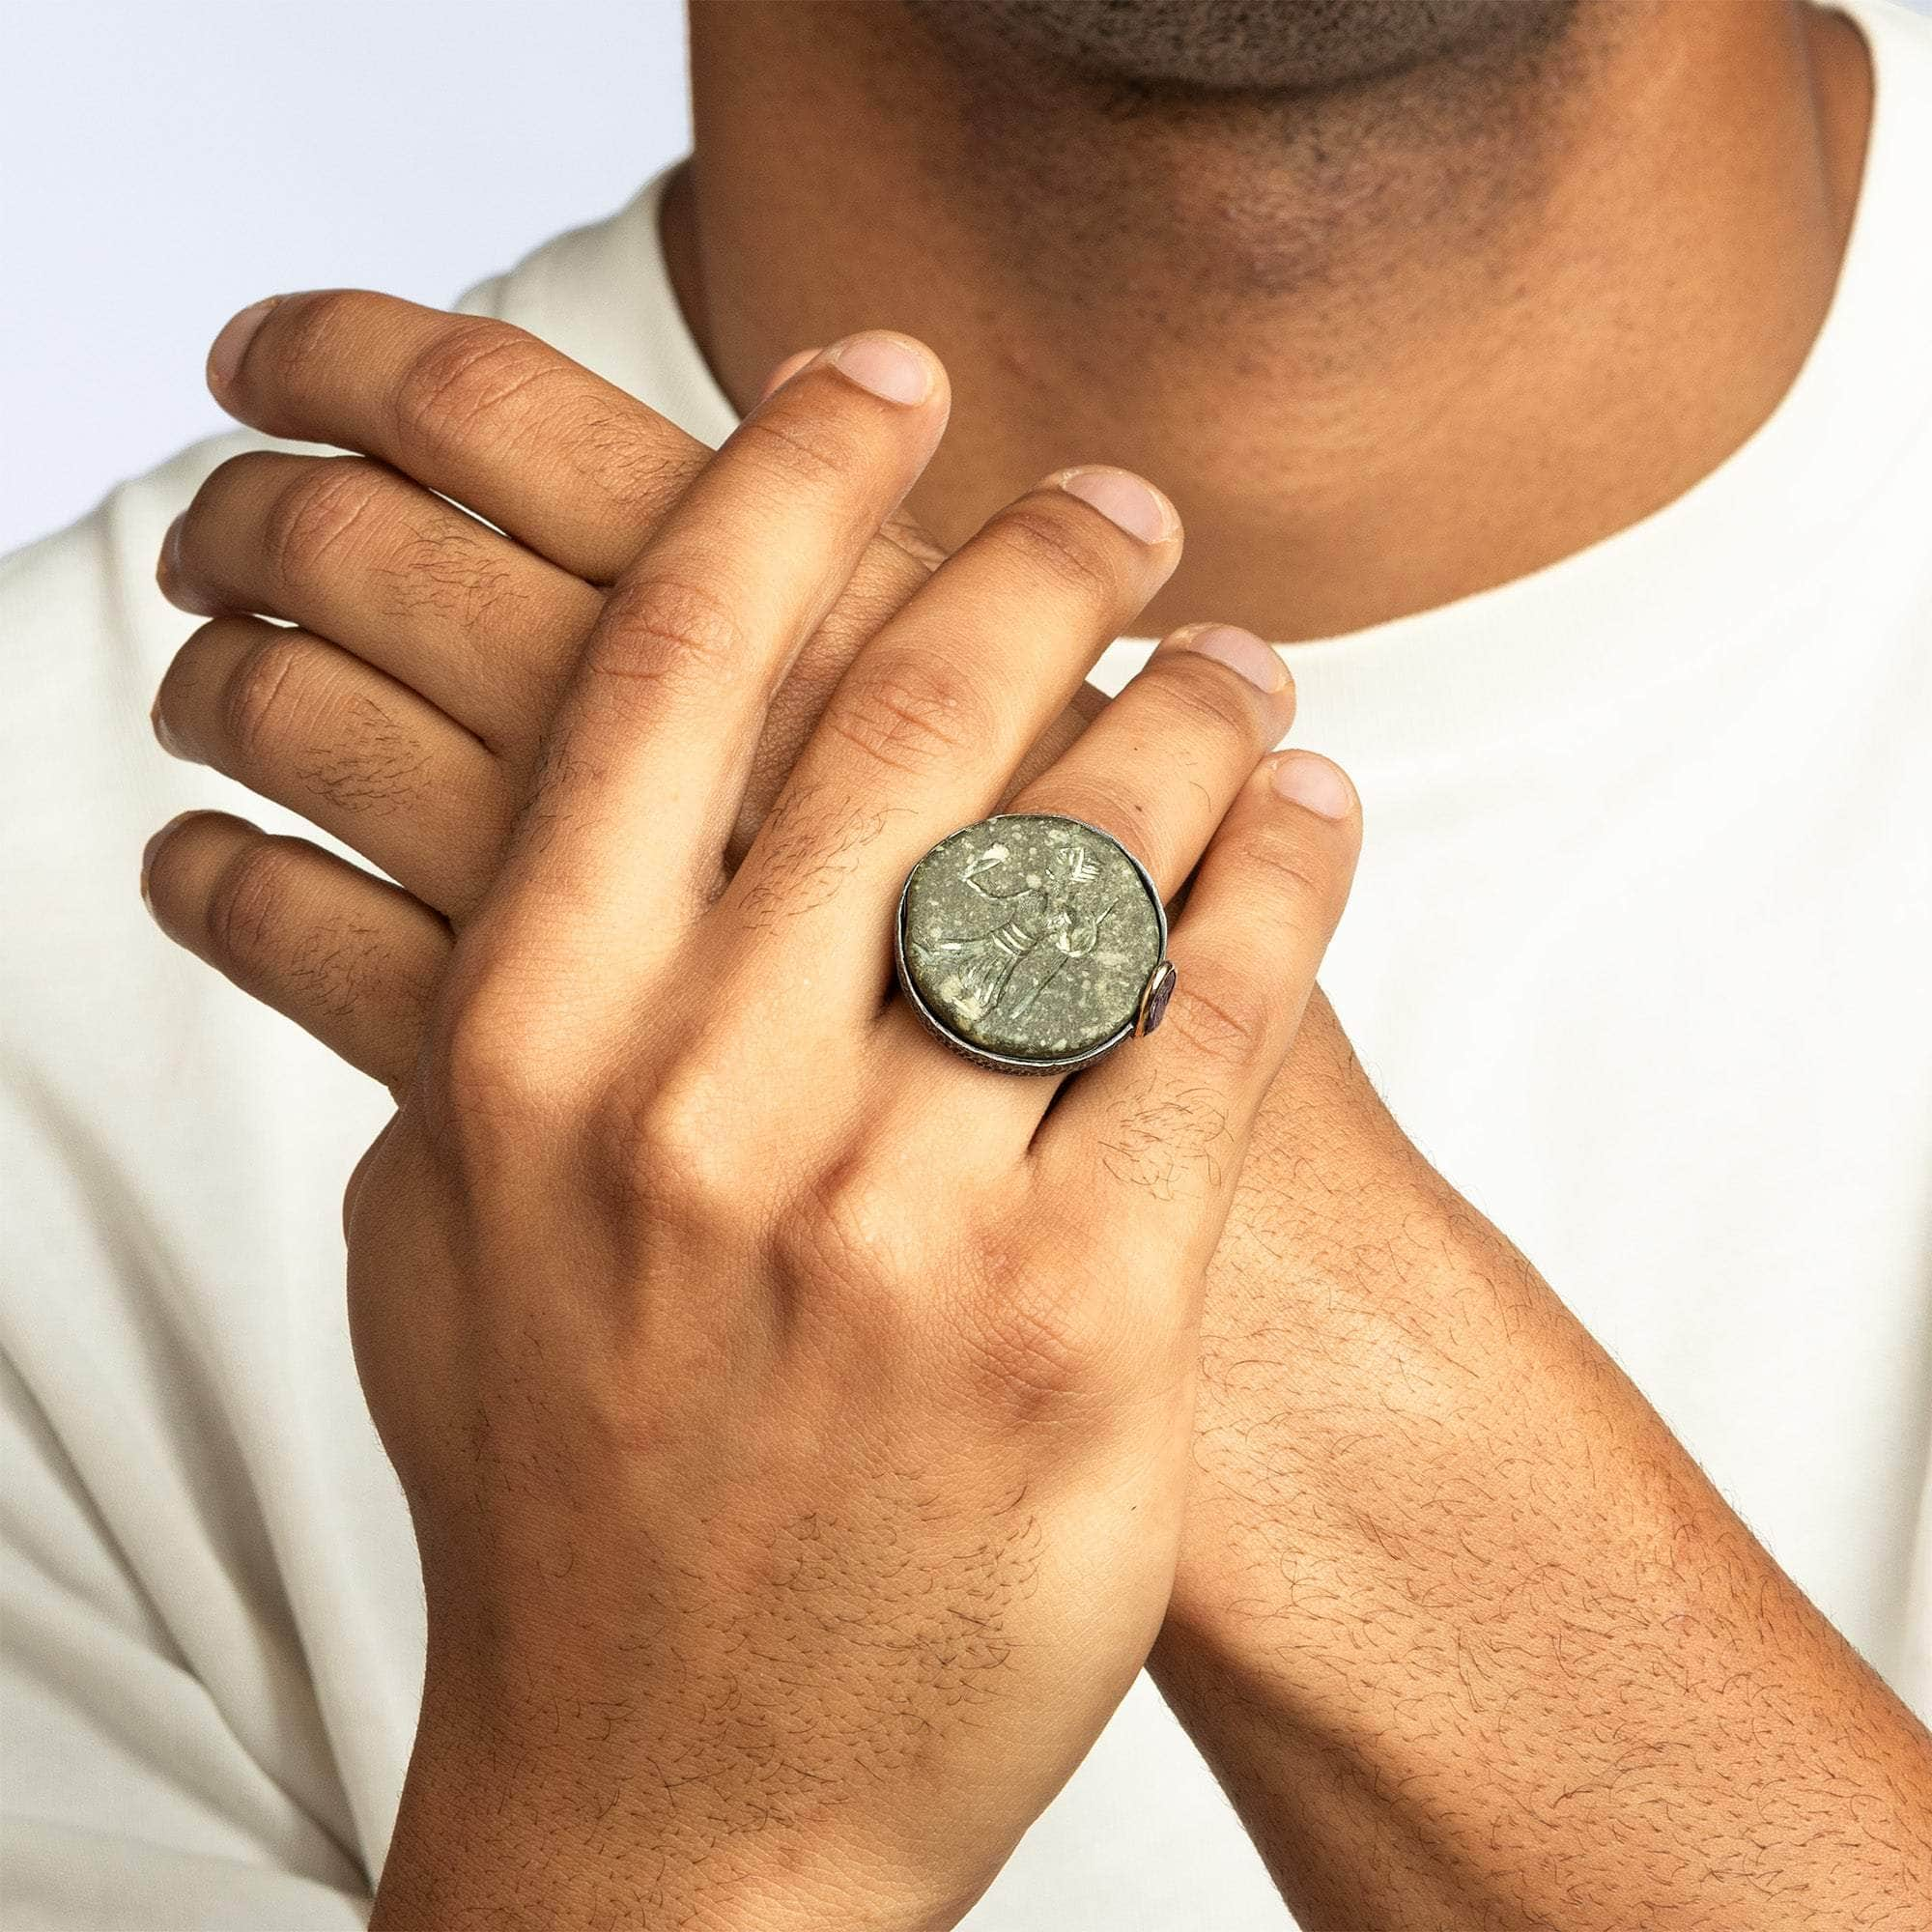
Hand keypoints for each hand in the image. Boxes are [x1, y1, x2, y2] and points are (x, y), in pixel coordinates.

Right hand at [146, 293, 1361, 1929]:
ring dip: (1191, 704)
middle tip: (1119, 497)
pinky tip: (1313, 806)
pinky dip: (1286, 879)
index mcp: (529, 1044)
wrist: (675, 1796)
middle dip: (1037, 558)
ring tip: (1240, 653)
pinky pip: (1216, 1026)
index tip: (878, 376)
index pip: (673, 663)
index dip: (787, 477)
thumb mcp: (457, 1222)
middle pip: (908, 716)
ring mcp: (896, 1227)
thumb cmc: (567, 1489)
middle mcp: (702, 1109)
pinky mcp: (1080, 1335)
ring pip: (1090, 850)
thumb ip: (481, 1000)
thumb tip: (528, 799)